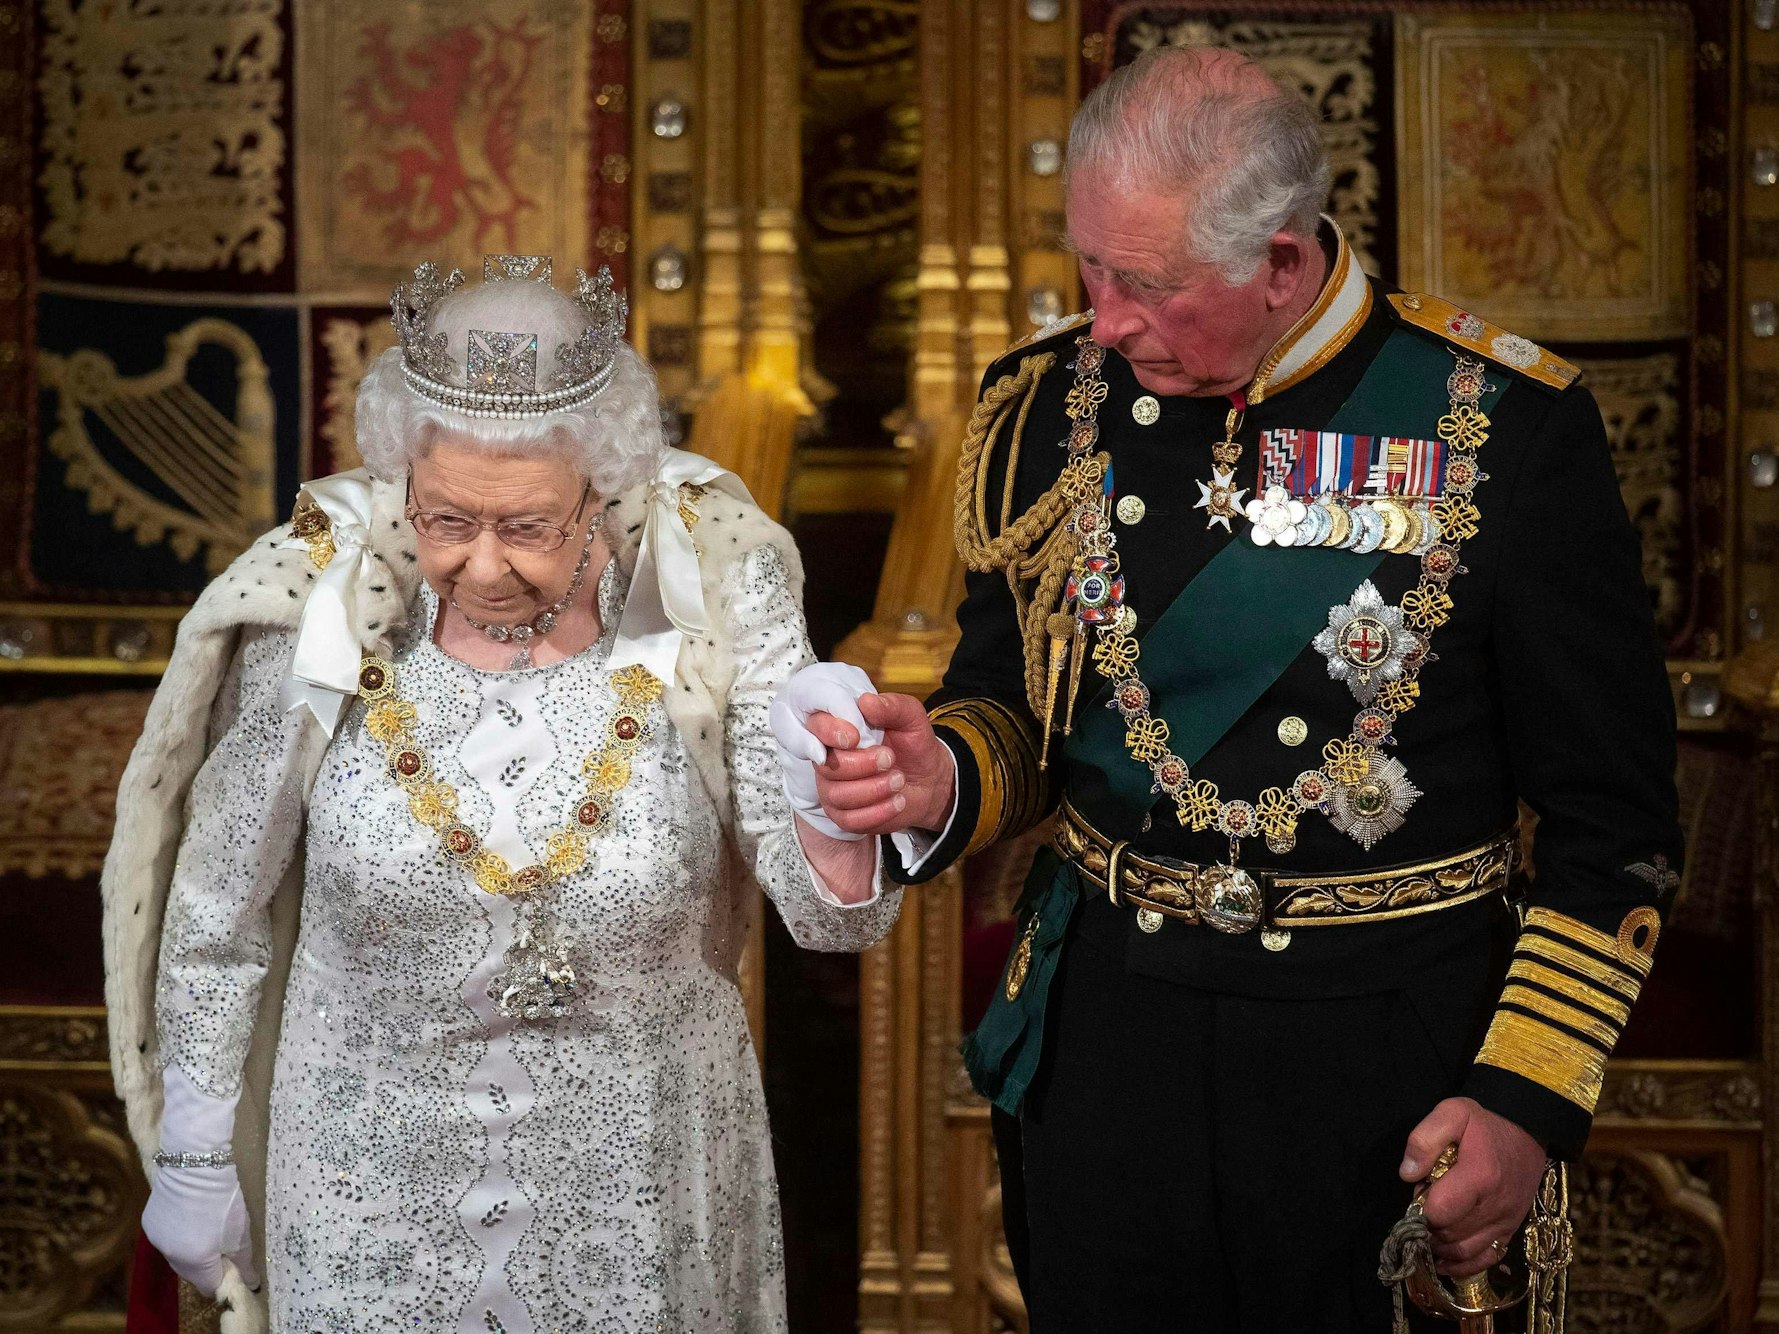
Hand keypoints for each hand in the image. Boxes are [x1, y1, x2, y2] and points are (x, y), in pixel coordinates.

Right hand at [141, 1161, 257, 1294]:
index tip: (233, 1262)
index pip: (210, 1286)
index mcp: (195, 1262)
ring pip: (177, 1256)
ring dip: (191, 1250)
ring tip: (205, 1226)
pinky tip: (189, 1217)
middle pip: (192, 1273)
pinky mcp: (148, 1225)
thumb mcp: (240, 1232)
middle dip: (207, 1265)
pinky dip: (178, 1235)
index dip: (224, 1276)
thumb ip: (243, 1262)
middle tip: (221, 1242)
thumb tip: (250, 1282)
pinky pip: (166, 1239)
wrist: (195, 1166)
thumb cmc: (223, 1200)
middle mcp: (171, 1256)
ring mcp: (157, 1241)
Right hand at [807, 692, 954, 836]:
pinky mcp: (843, 816)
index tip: (856, 737)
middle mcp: (828, 759)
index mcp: (838, 729)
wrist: (929, 779)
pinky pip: (850, 820)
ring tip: (898, 780)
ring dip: (874, 789)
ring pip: (838, 795)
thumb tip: (866, 702)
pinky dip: (879, 812)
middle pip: (826, 766)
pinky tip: (897, 800)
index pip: (816, 726)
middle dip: (862, 764)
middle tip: (890, 758)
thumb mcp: (911, 718)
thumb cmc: (913, 744)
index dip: (830, 732)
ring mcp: (832, 789)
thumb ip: (892, 706)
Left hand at [1401, 1097, 1546, 1275]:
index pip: (1440, 1212)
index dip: (1421, 1207)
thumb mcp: (1451, 1112)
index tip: (1421, 1191)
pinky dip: (1462, 1265)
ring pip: (1464, 1252)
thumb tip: (1408, 1173)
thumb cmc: (1484, 1122)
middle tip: (1425, 1207)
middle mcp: (1495, 1206)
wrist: (1527, 1131)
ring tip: (1428, 1230)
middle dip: (1428, 1226)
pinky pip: (1486, 1259)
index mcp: (1479, 1177)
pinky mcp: (1510, 1230)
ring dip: (1440, 1247)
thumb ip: (1425, 1139)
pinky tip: (1443, 1259)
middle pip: (1449, 1235)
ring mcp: (1505, 1222)